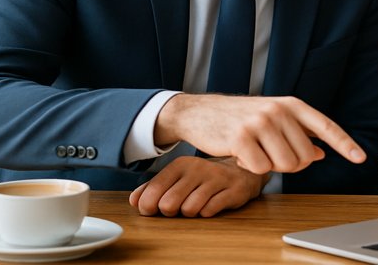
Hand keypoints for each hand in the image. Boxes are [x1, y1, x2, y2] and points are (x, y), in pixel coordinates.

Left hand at [129, 156, 268, 216]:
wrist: (243, 170)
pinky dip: (207, 213)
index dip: (148, 206)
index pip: (153, 190)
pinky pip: (210, 210)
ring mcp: (217, 179)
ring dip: (190, 213)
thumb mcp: (179, 177)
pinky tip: (210, 206)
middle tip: (177, 208)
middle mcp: (197, 168)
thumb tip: (134, 200)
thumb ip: (154, 187)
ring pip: (190, 209)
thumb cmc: (205, 178)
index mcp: (180, 164)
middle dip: (170, 212)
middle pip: (169, 203)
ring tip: (195, 206)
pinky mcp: (233, 190)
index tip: (152, 210)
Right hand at [154, 94, 365, 174]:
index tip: (361, 157)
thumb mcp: (272, 120)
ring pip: (285, 165)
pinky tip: (239, 154)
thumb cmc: (239, 118)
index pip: (325, 126)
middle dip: (289, 163)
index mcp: (291, 104)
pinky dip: (251, 168)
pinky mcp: (241, 137)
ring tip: (254, 151)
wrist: (199, 112)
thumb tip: (320, 153)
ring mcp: (260, 122)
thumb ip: (297, 134)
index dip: (345, 143)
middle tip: (269, 152)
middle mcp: (278, 110)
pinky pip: (261, 169)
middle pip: (304, 157)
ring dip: (270, 166)